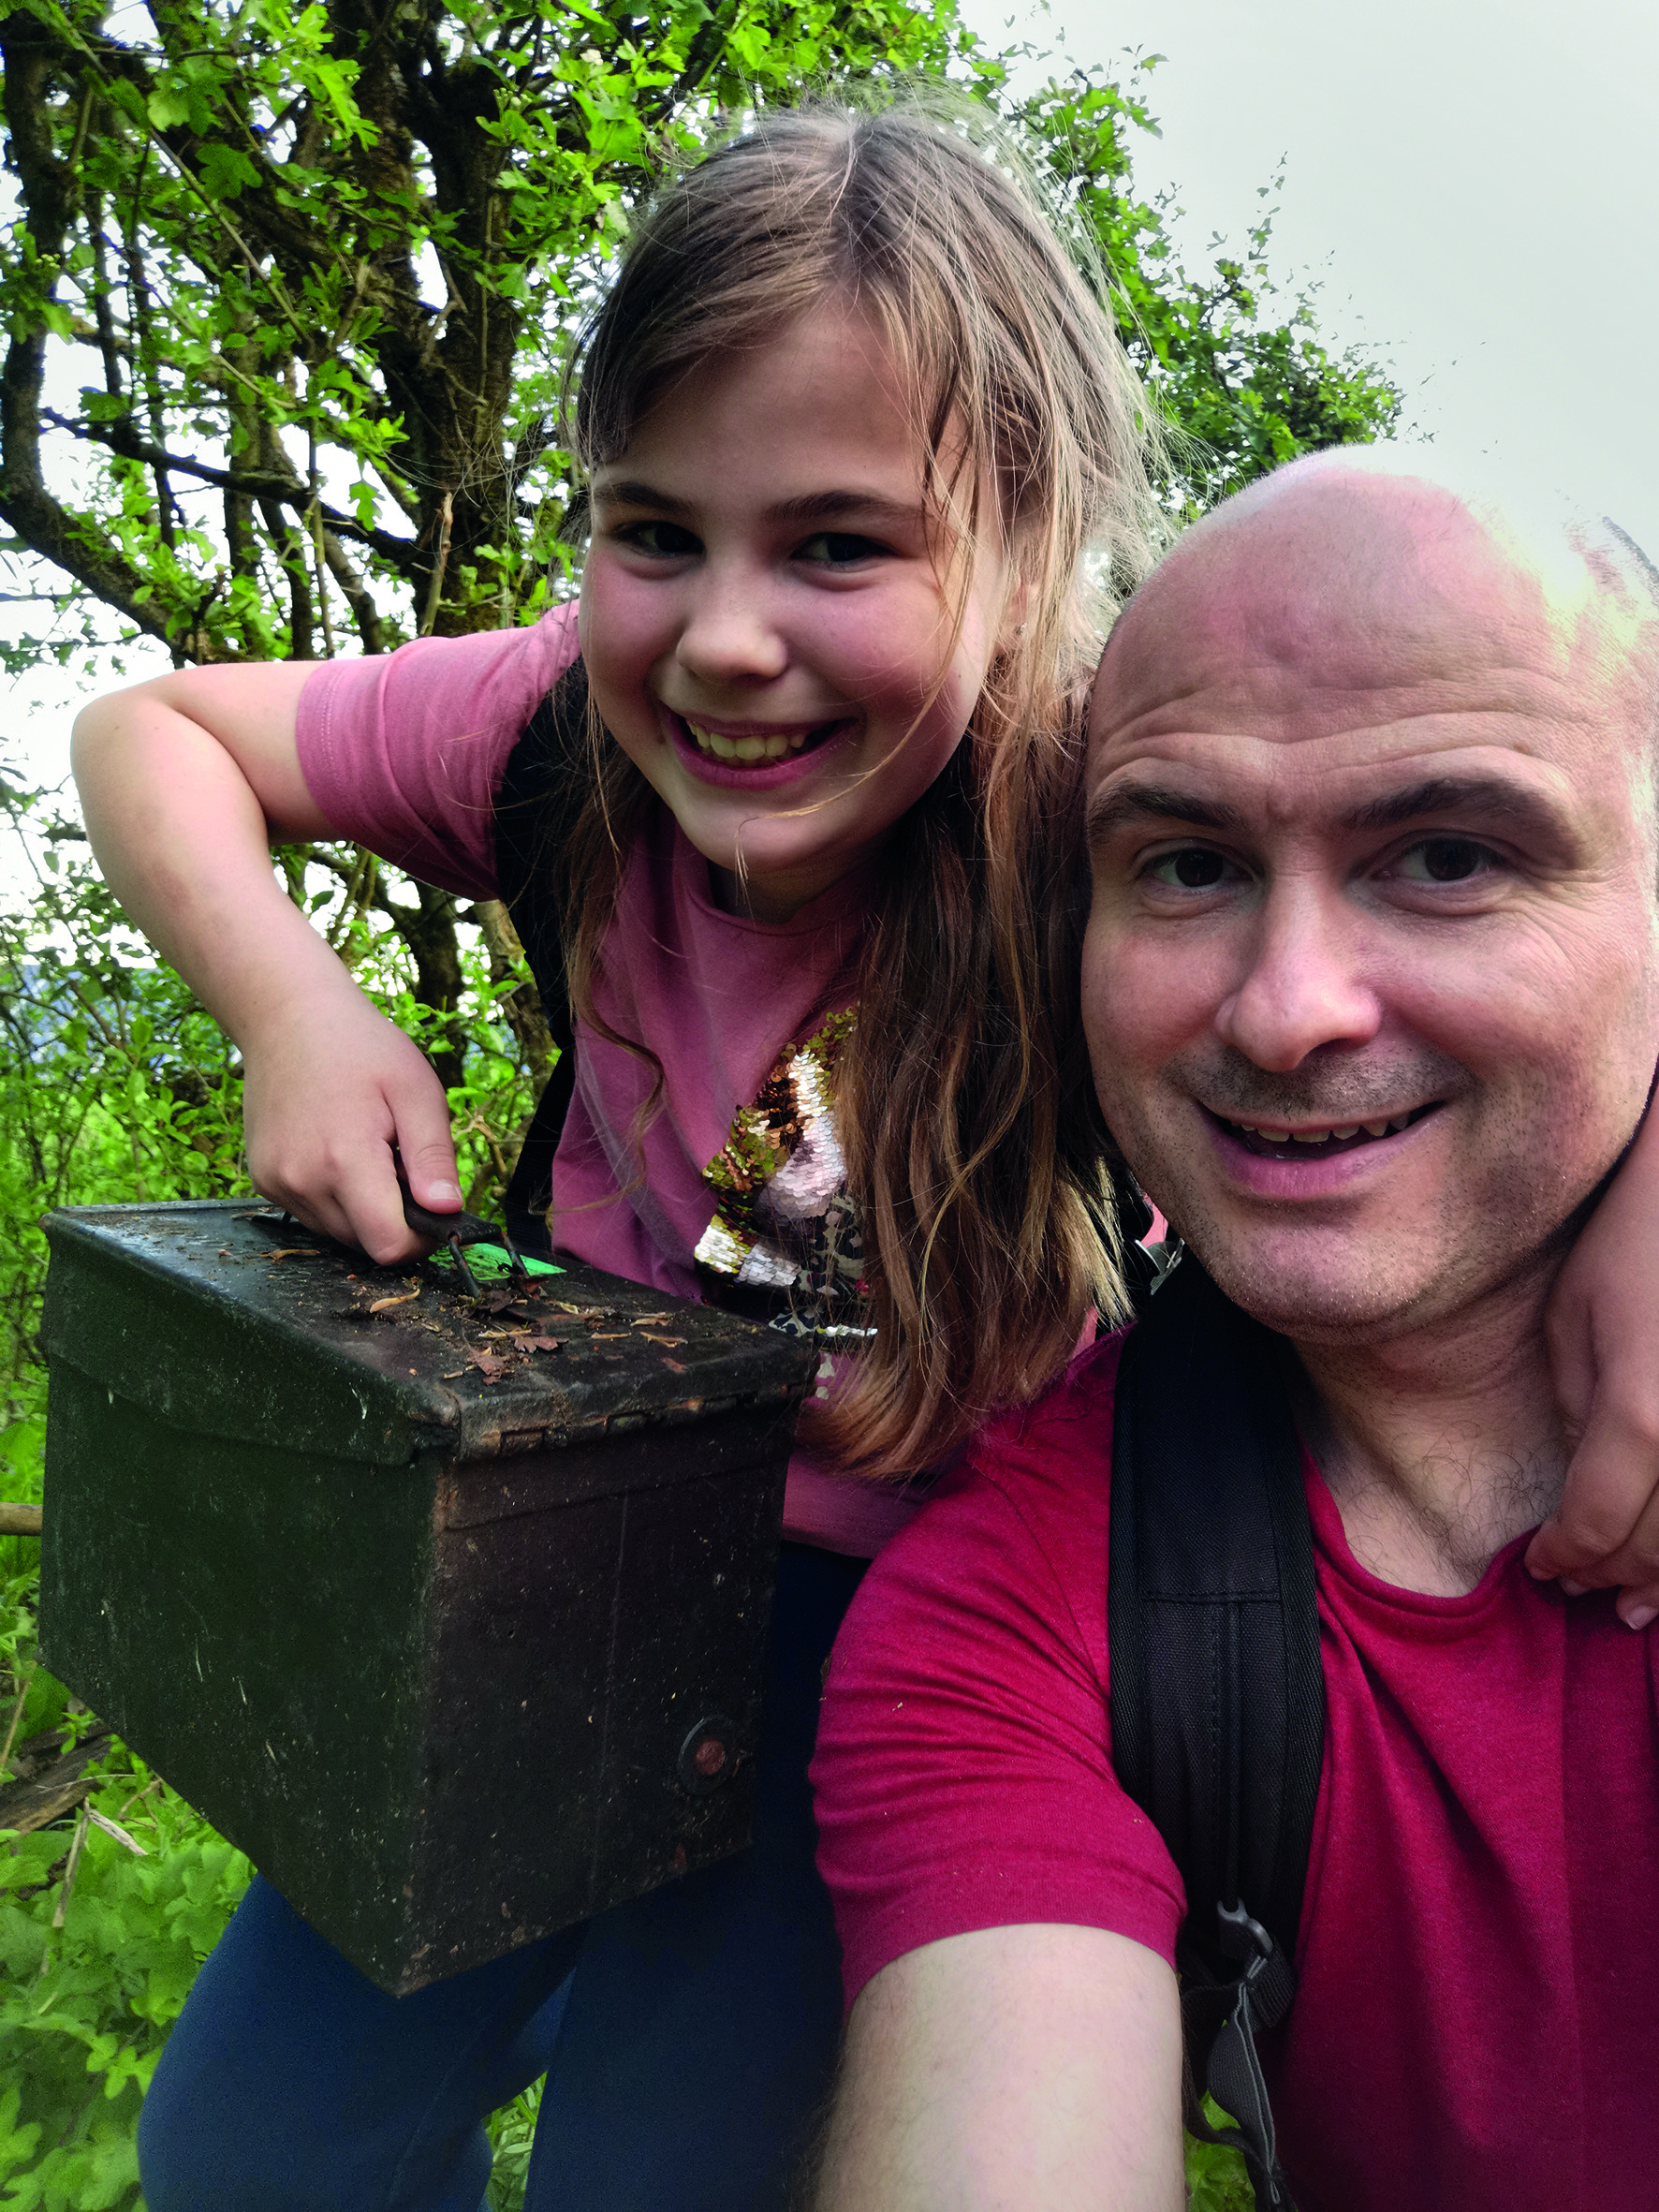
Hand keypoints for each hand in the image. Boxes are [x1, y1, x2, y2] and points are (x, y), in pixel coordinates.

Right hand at [240, 987, 461, 1266]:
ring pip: (338, 1233)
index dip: (421, 1238)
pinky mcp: (263, 1181)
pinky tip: (338, 1152)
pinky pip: (312, 1215)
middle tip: (399, 1160)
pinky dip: (335, 1199)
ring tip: (368, 1151)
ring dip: (364, 1210)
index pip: (388, 1246)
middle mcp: (302, 1181)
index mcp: (344, 1161)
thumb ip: (433, 1157)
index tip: (435, 1209)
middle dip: (394, 1218)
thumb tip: (447, 1211)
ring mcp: (276, 1183)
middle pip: (365, 1242)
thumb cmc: (360, 1047)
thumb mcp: (416, 1091)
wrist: (288, 1018)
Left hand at [1529, 1113, 1658, 1628]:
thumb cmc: (1637, 1239)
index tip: (1545, 1566)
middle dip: (1615, 1577)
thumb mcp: (1576, 1318)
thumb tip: (1583, 1470)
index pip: (1595, 1522)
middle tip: (1585, 1591)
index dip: (1566, 1555)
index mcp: (1643, 1415)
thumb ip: (1579, 1405)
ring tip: (1640, 1607)